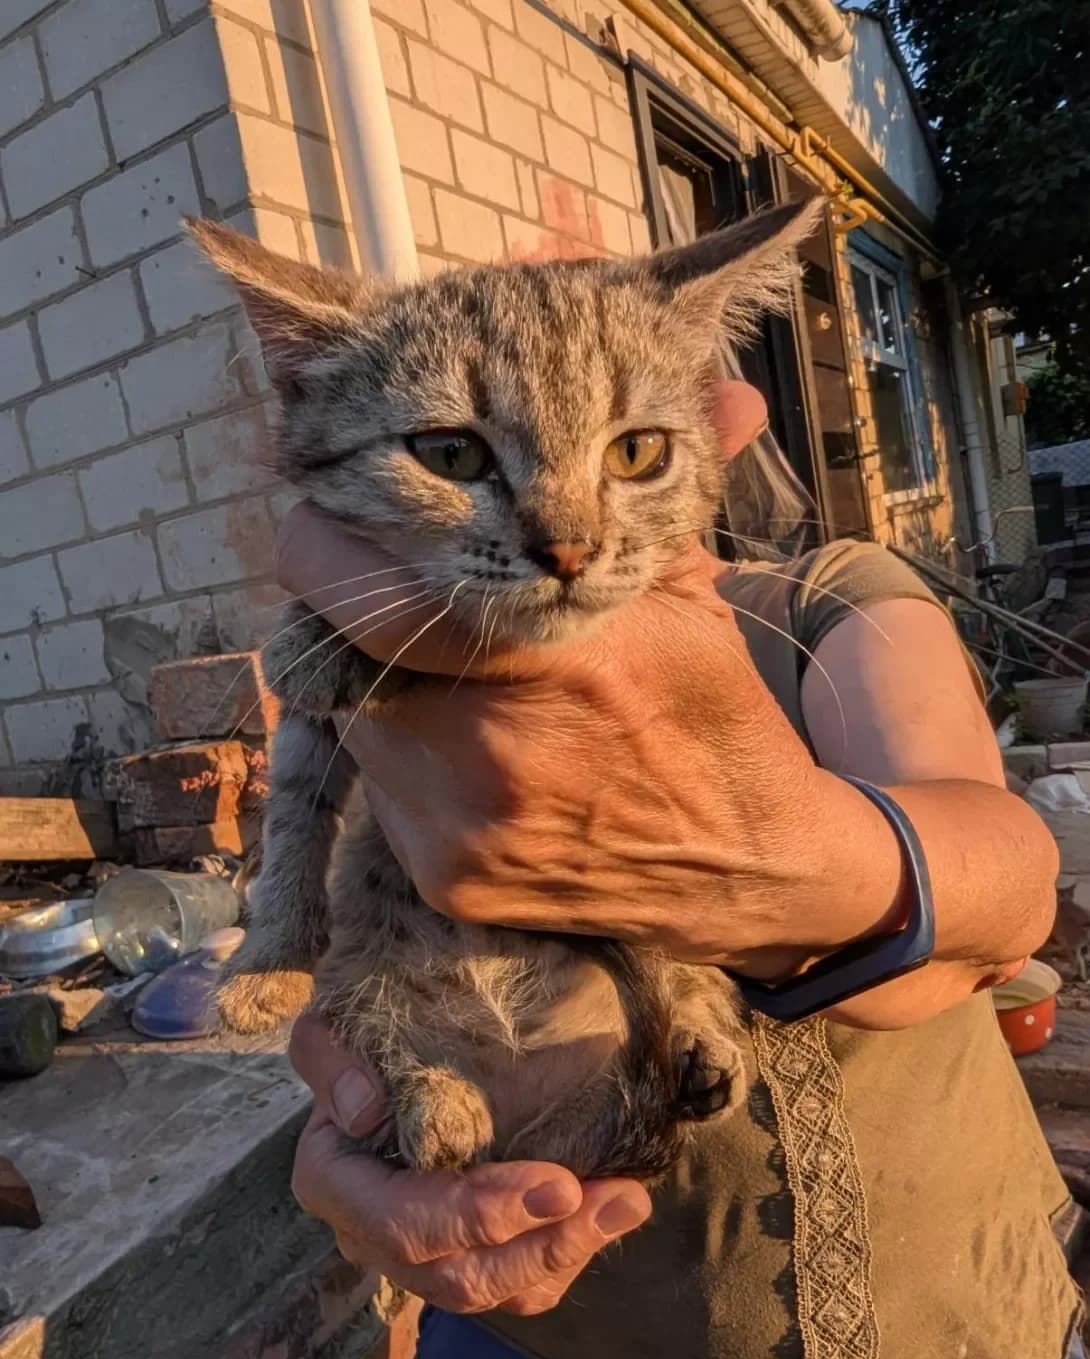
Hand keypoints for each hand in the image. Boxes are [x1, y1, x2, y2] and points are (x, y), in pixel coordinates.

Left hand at [277, 380, 894, 968]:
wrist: (750, 874)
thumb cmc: (718, 720)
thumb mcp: (689, 600)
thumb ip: (642, 497)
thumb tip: (702, 384)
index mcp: (558, 663)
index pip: (368, 591)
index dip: (330, 539)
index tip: (338, 512)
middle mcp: (489, 755)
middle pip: (341, 651)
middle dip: (364, 607)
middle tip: (408, 587)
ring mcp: (459, 831)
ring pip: (357, 719)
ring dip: (389, 680)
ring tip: (464, 677)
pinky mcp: (445, 881)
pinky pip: (386, 788)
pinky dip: (412, 753)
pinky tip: (479, 749)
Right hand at [288, 1017, 651, 1315]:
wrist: (387, 1052)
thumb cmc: (360, 1038)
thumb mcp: (327, 1029)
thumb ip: (330, 1058)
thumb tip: (362, 1109)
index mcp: (333, 1183)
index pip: (399, 1222)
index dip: (476, 1215)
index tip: (558, 1184)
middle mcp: (370, 1237)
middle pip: (455, 1276)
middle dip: (542, 1243)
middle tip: (616, 1198)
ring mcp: (418, 1260)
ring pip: (494, 1290)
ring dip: (568, 1253)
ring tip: (630, 1203)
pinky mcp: (462, 1260)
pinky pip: (517, 1289)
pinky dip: (567, 1259)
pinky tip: (610, 1216)